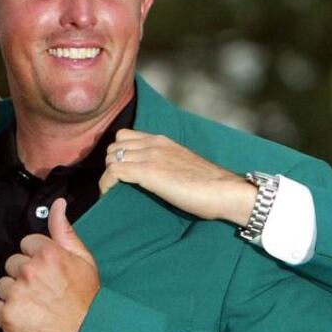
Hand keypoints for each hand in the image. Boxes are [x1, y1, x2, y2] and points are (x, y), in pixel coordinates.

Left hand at [0, 199, 99, 331]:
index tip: (47, 271)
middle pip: (11, 264)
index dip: (36, 257)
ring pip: (2, 285)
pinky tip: (25, 316)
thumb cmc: (86, 297)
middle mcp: (28, 271)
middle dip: (23, 275)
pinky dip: (6, 313)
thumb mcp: (82, 258)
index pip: (25, 244)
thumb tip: (57, 204)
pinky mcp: (7, 316)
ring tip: (34, 305)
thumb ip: (64, 230)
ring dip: (13, 294)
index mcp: (47, 253)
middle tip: (41, 290)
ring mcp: (16, 294)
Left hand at [100, 129, 255, 225]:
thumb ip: (166, 164)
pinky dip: (106, 184)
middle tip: (116, 185)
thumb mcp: (182, 165)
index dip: (118, 154)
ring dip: (108, 174)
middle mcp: (155, 142)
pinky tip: (109, 195)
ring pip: (111, 157)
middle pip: (115, 145)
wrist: (225, 190)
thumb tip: (155, 178)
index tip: (119, 173)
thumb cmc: (209, 186)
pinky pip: (114, 172)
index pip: (125, 136)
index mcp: (163, 140)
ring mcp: (151, 155)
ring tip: (114, 191)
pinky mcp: (149, 172)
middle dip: (110, 164)